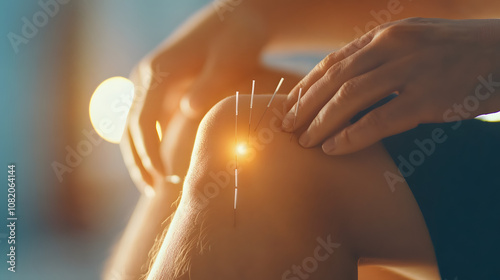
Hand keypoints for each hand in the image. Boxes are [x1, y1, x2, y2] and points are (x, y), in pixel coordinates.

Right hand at [120, 5, 267, 191]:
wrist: (237, 19)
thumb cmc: (238, 37)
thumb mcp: (230, 58)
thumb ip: (210, 84)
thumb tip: (188, 111)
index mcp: (159, 70)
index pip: (143, 121)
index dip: (150, 153)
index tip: (164, 179)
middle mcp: (146, 75)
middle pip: (131, 126)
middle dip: (139, 160)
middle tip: (154, 191)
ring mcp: (150, 81)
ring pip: (134, 125)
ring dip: (141, 155)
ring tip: (154, 185)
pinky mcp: (160, 87)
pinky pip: (147, 120)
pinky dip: (151, 143)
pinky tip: (163, 164)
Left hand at [282, 18, 499, 154]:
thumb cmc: (456, 52)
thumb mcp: (413, 42)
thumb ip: (380, 57)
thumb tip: (346, 81)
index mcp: (385, 35)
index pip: (333, 62)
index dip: (306, 86)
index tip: (289, 106)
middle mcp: (392, 48)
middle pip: (334, 79)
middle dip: (305, 105)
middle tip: (286, 127)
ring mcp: (410, 71)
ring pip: (350, 98)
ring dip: (321, 122)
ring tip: (305, 141)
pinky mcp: (428, 98)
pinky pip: (379, 120)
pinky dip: (352, 136)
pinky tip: (334, 148)